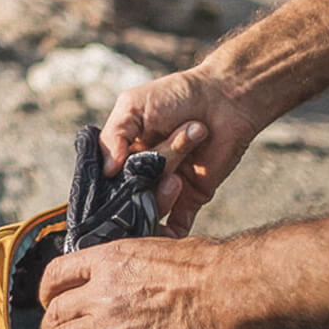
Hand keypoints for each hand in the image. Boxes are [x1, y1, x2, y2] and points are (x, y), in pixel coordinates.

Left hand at [28, 235, 231, 328]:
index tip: (48, 297)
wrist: (221, 290)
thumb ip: (131, 261)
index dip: (48, 288)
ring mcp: (112, 324)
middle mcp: (102, 290)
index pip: (59, 272)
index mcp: (109, 258)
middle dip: (47, 324)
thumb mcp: (156, 244)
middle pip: (56, 310)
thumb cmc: (200, 264)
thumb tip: (130, 269)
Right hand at [101, 64, 261, 236]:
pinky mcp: (191, 198)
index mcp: (122, 153)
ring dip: (164, 188)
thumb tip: (106, 172)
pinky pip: (175, 227)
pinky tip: (169, 226)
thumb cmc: (178, 94)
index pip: (103, 183)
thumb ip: (113, 136)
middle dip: (141, 181)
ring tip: (184, 149)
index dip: (104, 187)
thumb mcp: (134, 105)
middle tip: (162, 155)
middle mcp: (141, 174)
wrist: (226, 97)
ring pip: (150, 209)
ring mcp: (165, 188)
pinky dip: (169, 233)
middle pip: (126, 198)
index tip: (111, 183)